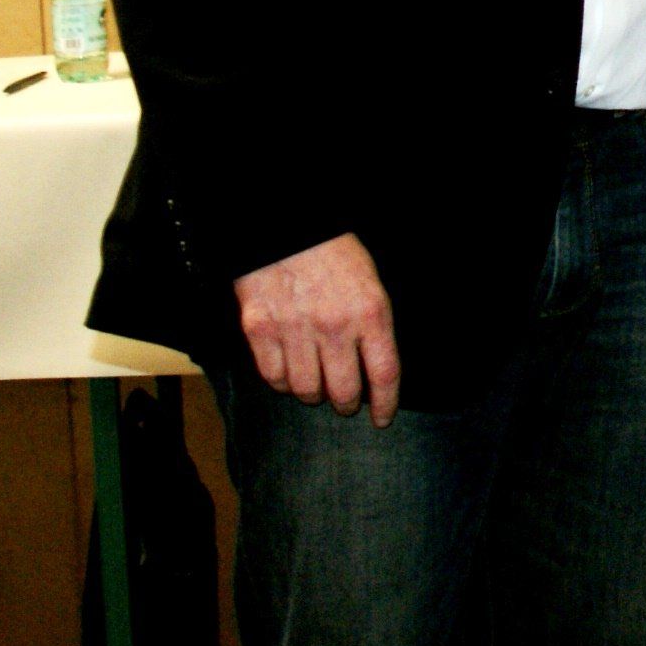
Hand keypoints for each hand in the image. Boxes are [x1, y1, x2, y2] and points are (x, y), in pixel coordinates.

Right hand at [233, 232, 399, 424]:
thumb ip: (374, 326)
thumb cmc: (334, 254)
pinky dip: (282, 382)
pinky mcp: (260, 328)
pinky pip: (273, 377)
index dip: (385, 404)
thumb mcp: (371, 283)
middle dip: (347, 404)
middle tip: (346, 402)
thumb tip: (375, 370)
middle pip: (344, 392)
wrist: (287, 227)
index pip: (385, 374)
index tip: (382, 418)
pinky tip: (289, 372)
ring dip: (313, 394)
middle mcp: (334, 325)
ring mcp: (295, 328)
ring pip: (306, 390)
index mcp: (370, 312)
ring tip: (316, 384)